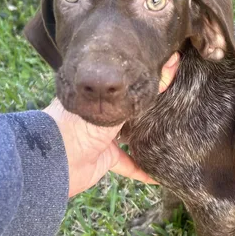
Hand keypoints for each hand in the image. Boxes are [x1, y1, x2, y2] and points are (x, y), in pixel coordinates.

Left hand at [44, 52, 179, 197]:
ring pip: (130, 136)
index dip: (145, 77)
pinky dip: (142, 170)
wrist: (58, 160)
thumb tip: (173, 61)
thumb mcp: (117, 102)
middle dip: (148, 107)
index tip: (169, 73)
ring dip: (146, 138)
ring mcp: (102, 136)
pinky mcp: (105, 158)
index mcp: (99, 92)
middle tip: (176, 104)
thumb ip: (145, 88)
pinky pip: (128, 164)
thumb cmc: (81, 123)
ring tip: (170, 135)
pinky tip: (159, 175)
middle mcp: (101, 111)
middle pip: (130, 108)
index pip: (126, 81)